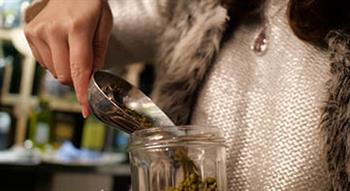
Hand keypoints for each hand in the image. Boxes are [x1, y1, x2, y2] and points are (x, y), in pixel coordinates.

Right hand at [25, 0, 112, 116]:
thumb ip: (99, 53)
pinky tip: (61, 47)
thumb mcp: (105, 25)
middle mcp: (54, 31)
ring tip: (73, 49)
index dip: (83, 93)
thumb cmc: (90, 5)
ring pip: (54, 72)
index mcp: (77, 28)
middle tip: (86, 67)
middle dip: (77, 79)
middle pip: (64, 76)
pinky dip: (55, 62)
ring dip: (66, 69)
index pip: (79, 69)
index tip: (86, 110)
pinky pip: (44, 63)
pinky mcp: (29, 33)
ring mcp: (38, 32)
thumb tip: (92, 77)